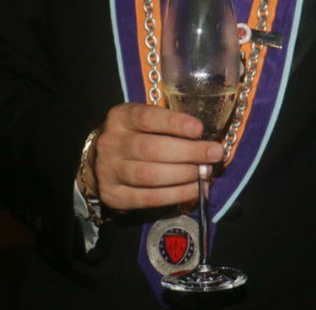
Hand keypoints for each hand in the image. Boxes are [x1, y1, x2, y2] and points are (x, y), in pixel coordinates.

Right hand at [82, 102, 224, 210]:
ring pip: (150, 176)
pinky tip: (195, 191)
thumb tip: (205, 139)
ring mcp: (109, 171)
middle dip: (188, 152)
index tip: (199, 129)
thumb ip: (169, 125)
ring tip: (206, 173)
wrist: (100, 161)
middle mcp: (111, 143)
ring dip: (184, 176)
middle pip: (151, 149)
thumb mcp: (146, 121)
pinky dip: (175, 195)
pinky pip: (148, 199)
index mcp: (120, 118)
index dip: (174, 123)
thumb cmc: (136, 136)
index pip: (147, 118)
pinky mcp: (113, 196)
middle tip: (214, 154)